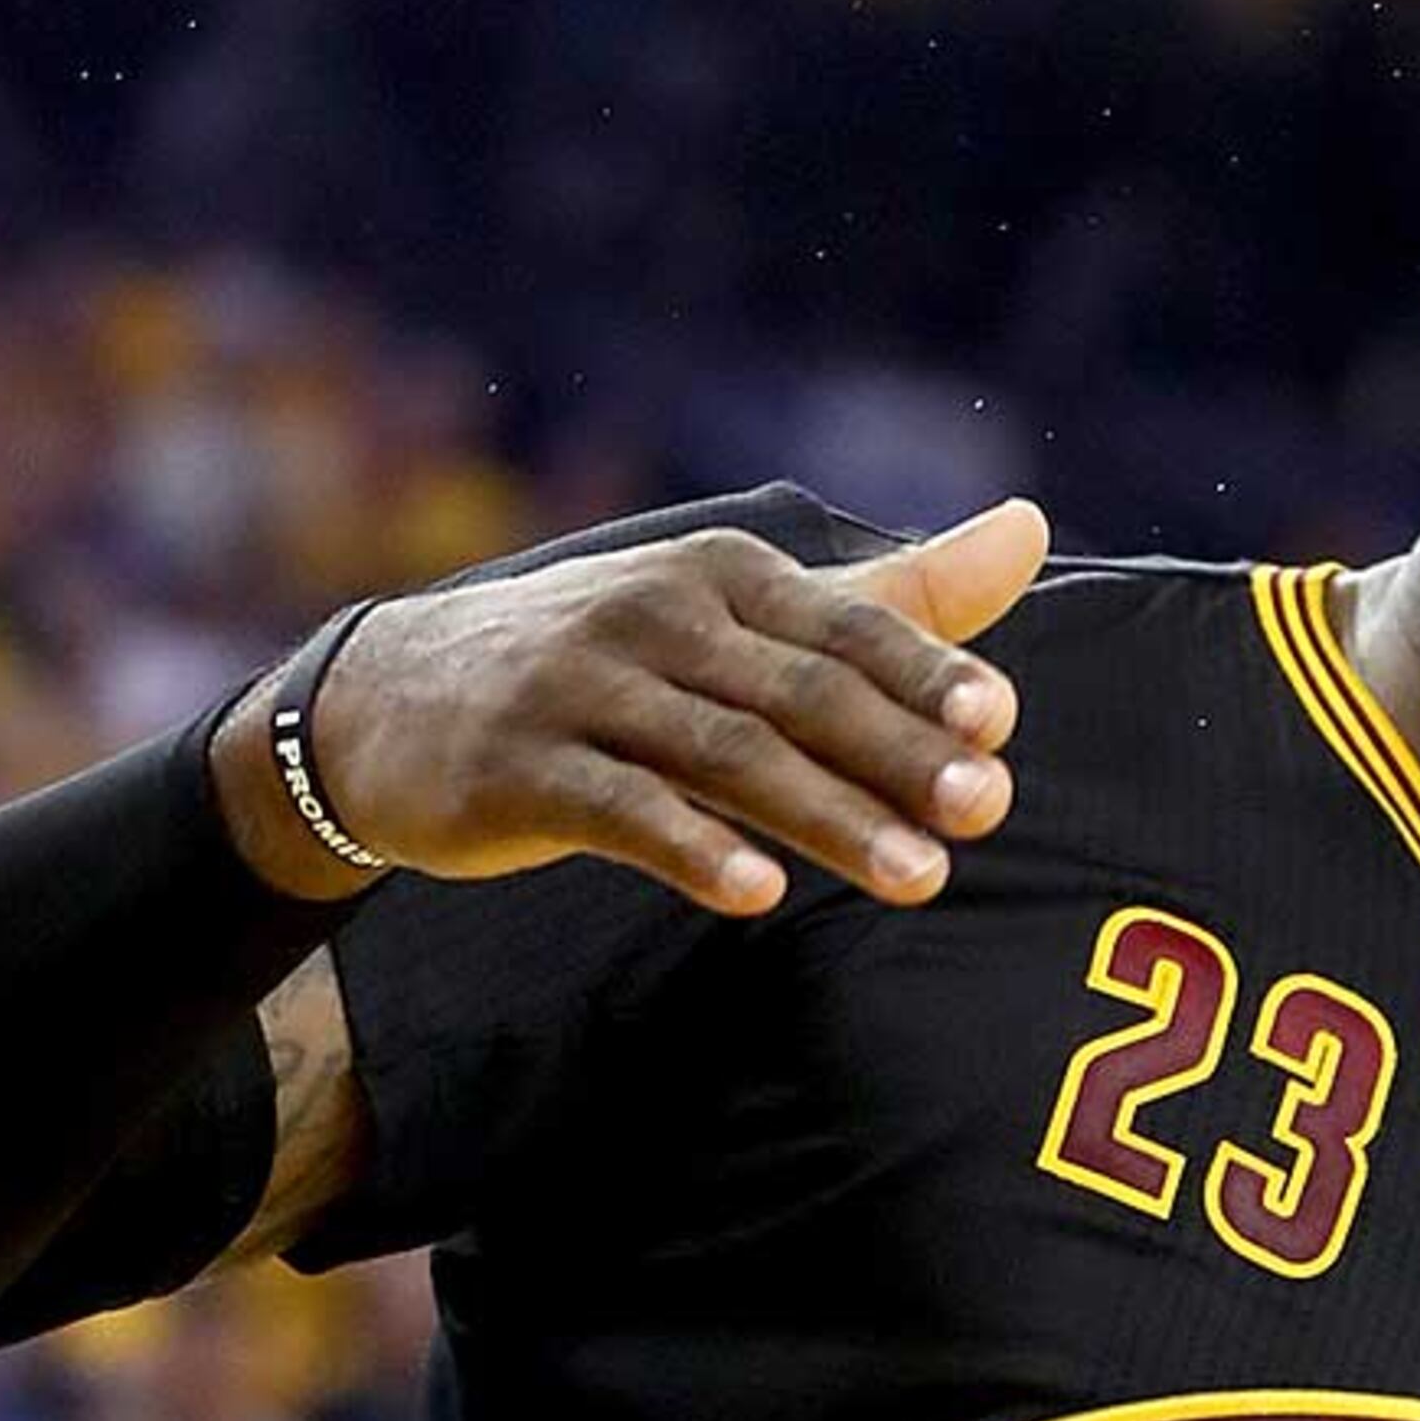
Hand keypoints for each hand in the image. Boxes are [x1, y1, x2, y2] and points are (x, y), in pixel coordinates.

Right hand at [218, 501, 1050, 912]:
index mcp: (725, 575)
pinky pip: (621, 811)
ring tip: (918, 878)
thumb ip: (889, 598)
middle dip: (899, 754)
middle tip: (986, 812)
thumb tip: (1033, 526)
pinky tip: (758, 893)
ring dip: (829, 818)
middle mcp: (657, 615)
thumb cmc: (605, 667)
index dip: (926, 676)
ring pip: (728, 756)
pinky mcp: (521, 769)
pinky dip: (693, 848)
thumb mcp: (738, 617)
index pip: (848, 626)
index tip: (1001, 730)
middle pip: (801, 692)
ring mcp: (583, 690)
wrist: (386, 705)